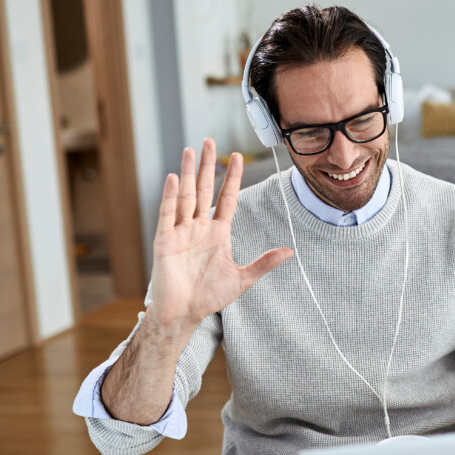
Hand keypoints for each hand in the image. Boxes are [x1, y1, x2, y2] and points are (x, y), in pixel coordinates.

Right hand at [147, 139, 292, 337]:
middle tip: (210, 141)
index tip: (238, 156)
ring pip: (185, 195)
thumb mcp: (242, 278)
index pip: (227, 198)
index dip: (232, 178)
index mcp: (218, 233)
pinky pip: (167, 214)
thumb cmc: (210, 297)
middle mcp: (199, 227)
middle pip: (204, 189)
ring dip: (187, 173)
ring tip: (190, 150)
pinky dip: (169, 196)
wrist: (184, 314)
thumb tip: (290, 251)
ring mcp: (181, 231)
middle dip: (207, 165)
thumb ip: (264, 263)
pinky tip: (173, 178)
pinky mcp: (165, 240)